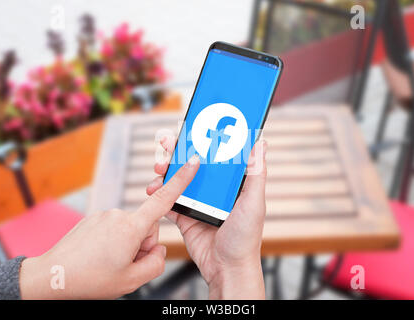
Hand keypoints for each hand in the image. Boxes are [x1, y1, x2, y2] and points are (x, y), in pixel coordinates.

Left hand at [19, 155, 199, 298]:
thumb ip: (156, 263)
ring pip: (131, 229)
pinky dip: (113, 242)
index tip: (193, 162)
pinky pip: (115, 228)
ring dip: (127, 245)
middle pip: (147, 227)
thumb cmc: (90, 279)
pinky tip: (100, 256)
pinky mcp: (94, 219)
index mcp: (131, 227)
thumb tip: (157, 250)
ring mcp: (105, 215)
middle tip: (125, 264)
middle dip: (143, 244)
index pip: (164, 200)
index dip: (182, 180)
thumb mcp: (132, 281)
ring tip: (108, 262)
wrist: (53, 276)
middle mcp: (119, 215)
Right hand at [147, 136, 267, 298]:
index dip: (202, 140)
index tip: (190, 128)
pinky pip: (169, 200)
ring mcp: (197, 201)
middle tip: (165, 143)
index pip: (215, 155)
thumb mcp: (254, 203)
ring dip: (165, 170)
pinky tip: (153, 188)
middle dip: (176, 151)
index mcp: (230, 183)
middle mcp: (213, 189)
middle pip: (192, 164)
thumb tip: (260, 143)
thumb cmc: (246, 238)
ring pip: (177, 179)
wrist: (227, 269)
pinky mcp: (185, 216)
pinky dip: (160, 193)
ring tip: (158, 168)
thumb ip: (256, 174)